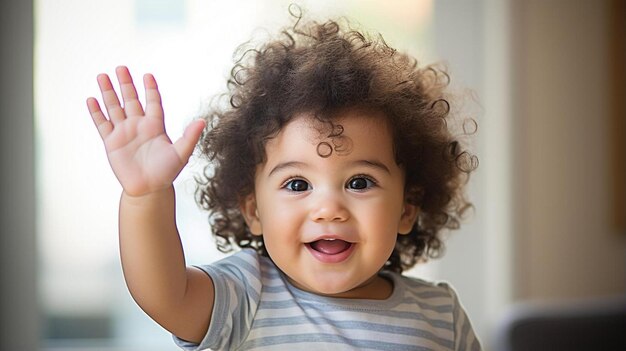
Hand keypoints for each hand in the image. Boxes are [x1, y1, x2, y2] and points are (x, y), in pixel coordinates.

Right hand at [87, 66, 204, 196]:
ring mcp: (124, 133)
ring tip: (102, 76)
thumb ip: (189, 137)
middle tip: (121, 68)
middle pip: (131, 99)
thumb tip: (202, 121)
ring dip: (108, 93)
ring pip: (114, 108)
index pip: (153, 102)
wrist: (149, 190)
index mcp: (155, 126)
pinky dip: (97, 112)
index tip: (148, 75)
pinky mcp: (111, 143)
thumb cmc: (167, 173)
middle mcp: (139, 126)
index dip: (150, 89)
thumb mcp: (181, 154)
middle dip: (126, 84)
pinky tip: (92, 99)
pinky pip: (102, 124)